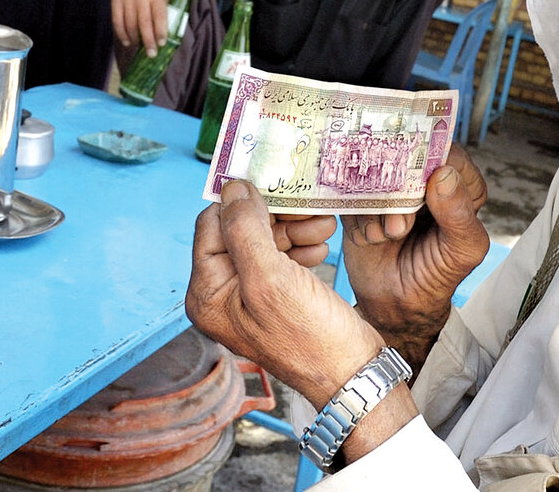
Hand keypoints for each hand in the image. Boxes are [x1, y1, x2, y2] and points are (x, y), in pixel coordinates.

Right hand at [112, 0, 169, 55]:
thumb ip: (163, 12)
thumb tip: (163, 35)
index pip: (159, 16)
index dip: (160, 31)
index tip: (162, 44)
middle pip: (144, 22)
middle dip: (148, 40)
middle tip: (151, 54)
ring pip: (129, 23)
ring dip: (134, 38)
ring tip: (139, 48)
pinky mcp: (116, 0)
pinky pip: (117, 19)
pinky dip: (121, 33)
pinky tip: (126, 41)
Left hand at [186, 180, 384, 407]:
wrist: (352, 374)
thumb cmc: (309, 334)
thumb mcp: (271, 277)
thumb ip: (245, 230)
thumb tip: (231, 187)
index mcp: (207, 294)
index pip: (210, 226)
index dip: (241, 203)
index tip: (275, 185)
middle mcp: (222, 294)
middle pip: (239, 230)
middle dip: (275, 216)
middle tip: (309, 210)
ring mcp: (250, 295)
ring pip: (265, 239)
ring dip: (294, 228)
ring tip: (323, 227)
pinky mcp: (277, 295)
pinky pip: (281, 256)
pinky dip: (301, 245)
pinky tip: (322, 245)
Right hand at [341, 144, 489, 368]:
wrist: (394, 305)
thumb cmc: (437, 275)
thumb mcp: (462, 251)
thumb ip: (460, 214)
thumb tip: (444, 174)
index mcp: (458, 186)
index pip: (450, 154)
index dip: (435, 166)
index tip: (423, 189)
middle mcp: (422, 181)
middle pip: (407, 158)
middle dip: (400, 194)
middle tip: (400, 227)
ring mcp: (389, 188)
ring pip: (375, 175)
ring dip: (378, 211)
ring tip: (387, 238)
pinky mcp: (361, 199)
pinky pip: (352, 192)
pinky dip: (360, 219)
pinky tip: (371, 239)